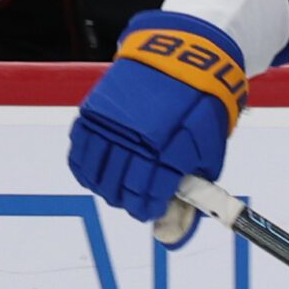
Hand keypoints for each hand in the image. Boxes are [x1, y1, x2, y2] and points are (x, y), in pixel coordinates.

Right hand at [66, 13, 248, 242]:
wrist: (183, 58)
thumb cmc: (201, 109)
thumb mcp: (208, 152)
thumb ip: (191, 191)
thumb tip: (173, 230)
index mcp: (168, 152)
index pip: (147, 197)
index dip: (147, 209)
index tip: (149, 210)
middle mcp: (136, 140)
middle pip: (119, 189)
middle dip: (127, 202)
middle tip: (133, 201)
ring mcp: (112, 125)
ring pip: (96, 174)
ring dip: (104, 188)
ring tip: (114, 189)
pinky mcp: (94, 112)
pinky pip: (79, 151)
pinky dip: (85, 168)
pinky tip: (94, 174)